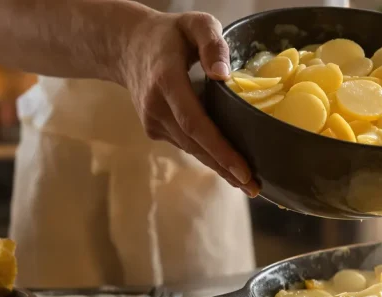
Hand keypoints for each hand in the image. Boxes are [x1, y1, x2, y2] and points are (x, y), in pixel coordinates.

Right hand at [120, 11, 258, 196]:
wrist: (126, 45)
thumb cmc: (170, 34)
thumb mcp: (195, 23)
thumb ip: (213, 43)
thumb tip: (224, 76)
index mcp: (167, 81)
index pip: (195, 123)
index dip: (220, 149)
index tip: (243, 170)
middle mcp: (156, 106)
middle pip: (195, 145)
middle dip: (226, 168)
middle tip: (255, 187)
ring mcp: (152, 120)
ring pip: (191, 149)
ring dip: (219, 167)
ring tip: (248, 183)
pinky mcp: (154, 129)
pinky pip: (185, 144)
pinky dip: (207, 156)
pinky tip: (228, 166)